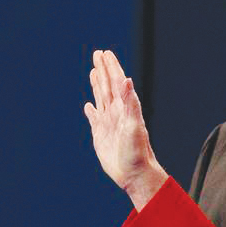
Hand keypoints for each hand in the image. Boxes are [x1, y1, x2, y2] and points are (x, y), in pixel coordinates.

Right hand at [84, 50, 166, 209]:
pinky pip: (95, 119)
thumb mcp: (133, 125)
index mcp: (124, 108)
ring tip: (94, 71)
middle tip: (98, 54)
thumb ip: (130, 103)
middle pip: (108, 86)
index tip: (105, 53)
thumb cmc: (136, 151)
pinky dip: (92, 110)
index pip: (116, 81)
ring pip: (102, 98)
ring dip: (97, 84)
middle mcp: (117, 113)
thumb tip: (127, 80)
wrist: (135, 173)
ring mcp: (109, 123)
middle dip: (103, 69)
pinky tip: (89, 106)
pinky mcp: (101, 136)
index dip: (111, 67)